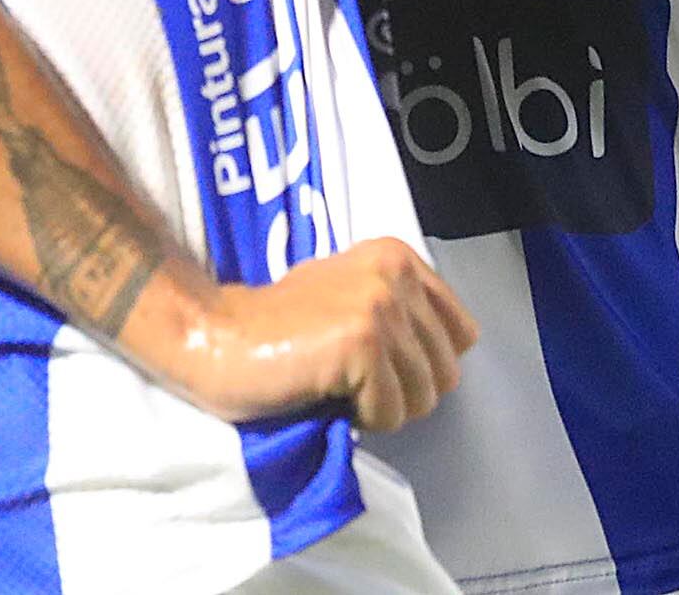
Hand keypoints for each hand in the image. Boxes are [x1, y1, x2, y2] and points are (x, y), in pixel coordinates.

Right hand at [156, 239, 474, 431]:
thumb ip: (402, 312)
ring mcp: (382, 306)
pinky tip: (326, 395)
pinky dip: (361, 420)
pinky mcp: (363, 342)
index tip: (378, 367)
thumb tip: (449, 358)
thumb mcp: (351, 298)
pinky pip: (391, 412)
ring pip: (423, 397)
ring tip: (338, 388)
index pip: (463, 333)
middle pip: (446, 371)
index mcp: (399, 257)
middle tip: (353, 384)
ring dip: (381, 409)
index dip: (424, 365)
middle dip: (404, 393)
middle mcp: (396, 273)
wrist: (216, 337)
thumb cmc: (277, 330)